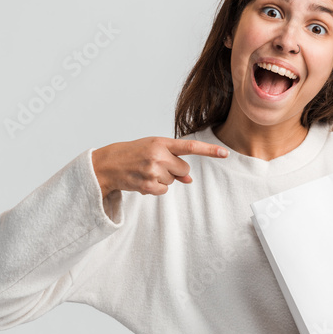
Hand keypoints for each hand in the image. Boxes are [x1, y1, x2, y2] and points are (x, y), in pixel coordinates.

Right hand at [91, 137, 227, 197]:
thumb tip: (189, 180)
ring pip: (174, 181)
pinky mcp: (148, 186)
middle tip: (156, 165)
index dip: (209, 151)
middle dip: (175, 170)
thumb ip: (173, 160)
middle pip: (184, 169)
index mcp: (161, 142)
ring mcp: (153, 171)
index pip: (190, 147)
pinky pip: (164, 191)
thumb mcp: (153, 149)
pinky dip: (156, 188)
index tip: (225, 153)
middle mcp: (158, 155)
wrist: (107, 164)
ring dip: (163, 179)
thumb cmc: (132, 154)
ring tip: (146, 171)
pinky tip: (144, 180)